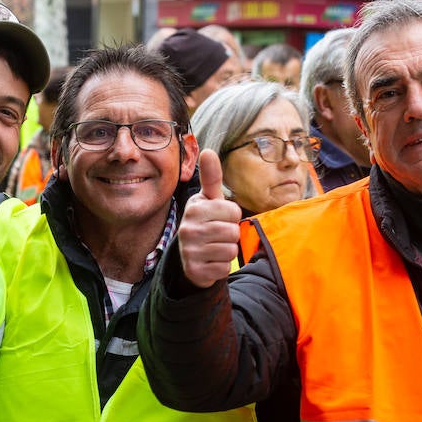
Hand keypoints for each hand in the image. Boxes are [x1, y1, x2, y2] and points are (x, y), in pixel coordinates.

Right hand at [178, 149, 241, 288]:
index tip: (220, 218)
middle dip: (231, 235)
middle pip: (232, 231)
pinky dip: (221, 267)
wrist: (191, 258)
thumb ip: (212, 177)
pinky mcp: (194, 271)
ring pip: (230, 250)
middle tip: (218, 235)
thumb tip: (208, 151)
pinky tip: (211, 262)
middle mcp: (188, 228)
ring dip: (227, 251)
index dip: (232, 216)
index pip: (233, 211)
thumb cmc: (206, 223)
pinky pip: (224, 268)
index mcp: (194, 208)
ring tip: (214, 248)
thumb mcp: (209, 200)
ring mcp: (189, 251)